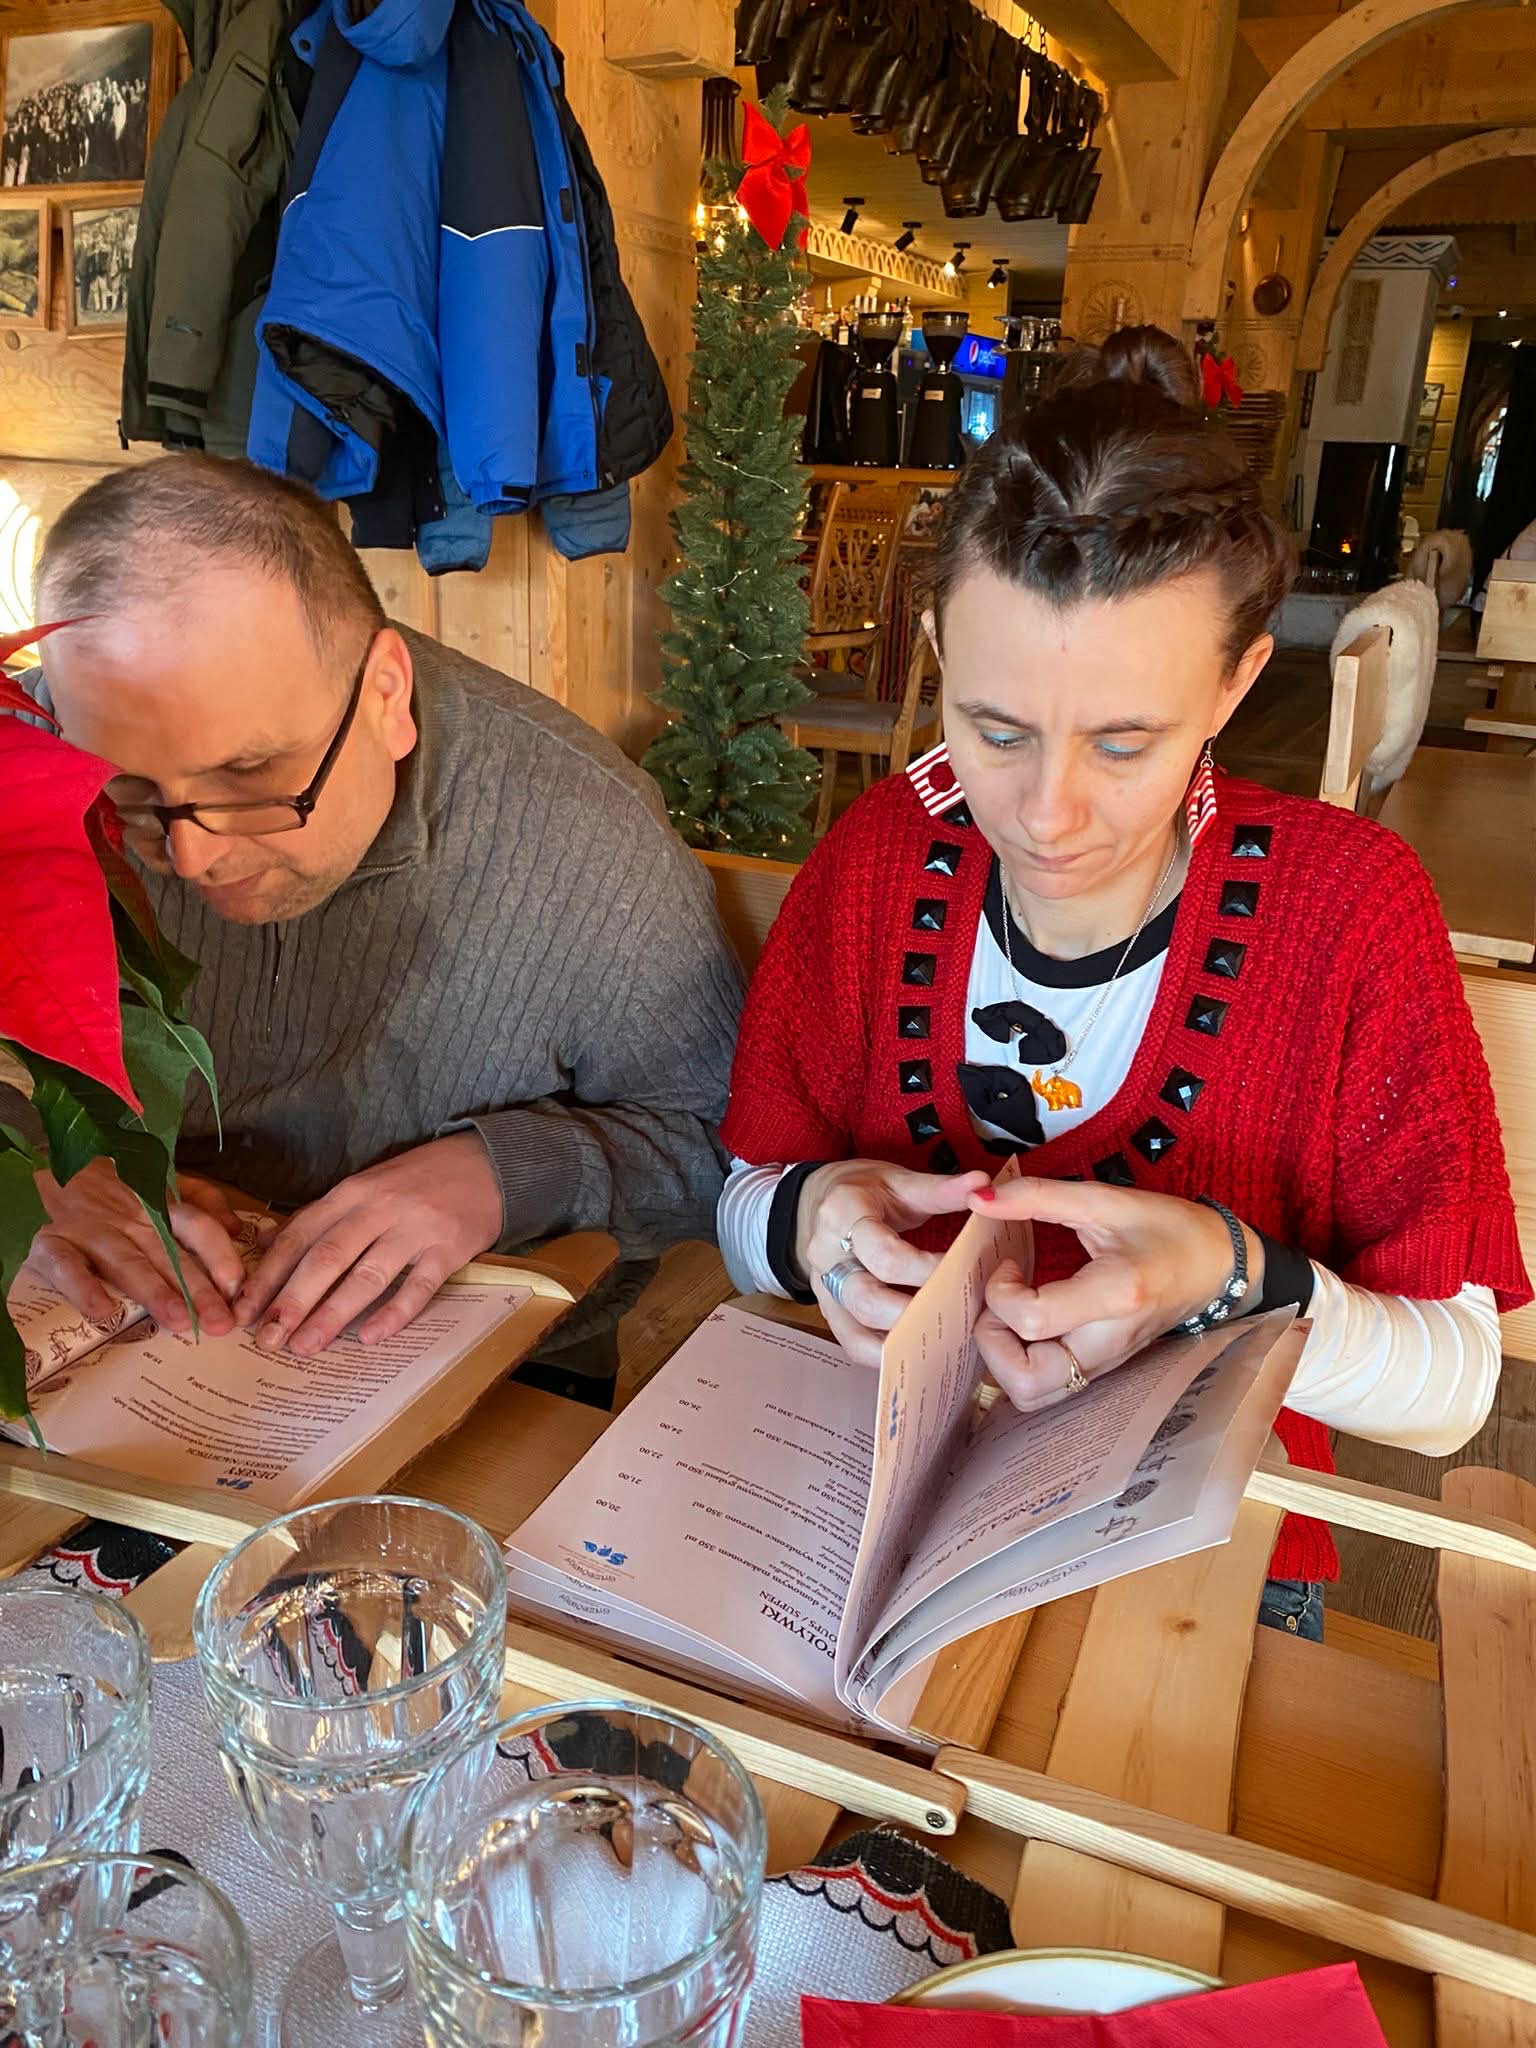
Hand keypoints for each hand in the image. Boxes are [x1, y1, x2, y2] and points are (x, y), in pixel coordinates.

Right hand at [25, 1158, 246, 1335]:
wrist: (54, 1165)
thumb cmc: (119, 1185)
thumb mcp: (164, 1182)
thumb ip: (204, 1200)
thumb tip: (237, 1228)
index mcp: (160, 1206)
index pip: (198, 1227)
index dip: (220, 1256)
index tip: (237, 1289)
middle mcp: (130, 1219)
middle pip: (169, 1254)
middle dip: (198, 1290)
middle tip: (219, 1323)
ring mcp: (91, 1231)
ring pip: (127, 1262)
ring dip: (154, 1291)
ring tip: (177, 1320)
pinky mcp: (52, 1243)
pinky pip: (67, 1266)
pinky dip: (83, 1287)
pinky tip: (103, 1312)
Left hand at [234, 1132, 503, 1355]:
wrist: (488, 1163)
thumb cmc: (418, 1180)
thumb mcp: (364, 1186)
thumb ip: (317, 1216)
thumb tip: (263, 1245)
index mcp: (352, 1192)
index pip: (300, 1235)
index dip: (269, 1274)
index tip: (242, 1309)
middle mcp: (379, 1208)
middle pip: (327, 1257)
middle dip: (292, 1300)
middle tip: (267, 1338)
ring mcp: (416, 1228)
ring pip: (367, 1275)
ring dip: (333, 1313)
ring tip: (305, 1346)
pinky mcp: (450, 1248)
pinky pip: (419, 1286)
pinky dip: (394, 1313)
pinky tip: (370, 1338)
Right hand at [796, 1161, 989, 1365]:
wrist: (820, 1202)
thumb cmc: (865, 1193)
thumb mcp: (899, 1181)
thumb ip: (941, 1189)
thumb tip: (984, 1186)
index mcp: (843, 1214)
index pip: (884, 1254)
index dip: (925, 1270)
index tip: (962, 1271)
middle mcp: (827, 1255)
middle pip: (867, 1299)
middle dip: (917, 1312)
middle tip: (959, 1312)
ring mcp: (824, 1289)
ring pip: (858, 1330)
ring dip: (905, 1339)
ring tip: (947, 1337)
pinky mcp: (830, 1313)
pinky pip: (854, 1345)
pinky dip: (888, 1354)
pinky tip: (921, 1352)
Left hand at [968, 1178, 1262, 1412]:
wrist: (1219, 1266)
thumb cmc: (1167, 1229)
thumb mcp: (1104, 1200)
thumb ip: (1037, 1196)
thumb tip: (977, 1198)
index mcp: (1114, 1295)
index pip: (1031, 1320)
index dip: (999, 1293)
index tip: (1009, 1264)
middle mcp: (1108, 1341)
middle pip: (1026, 1382)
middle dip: (992, 1343)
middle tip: (1001, 1302)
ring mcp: (1106, 1363)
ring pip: (1032, 1395)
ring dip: (1004, 1359)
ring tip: (1013, 1313)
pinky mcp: (1102, 1369)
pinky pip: (1048, 1387)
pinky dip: (1021, 1362)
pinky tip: (1029, 1323)